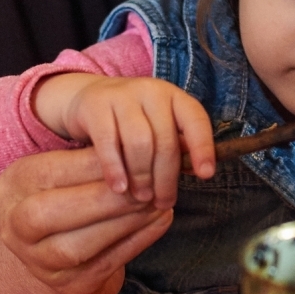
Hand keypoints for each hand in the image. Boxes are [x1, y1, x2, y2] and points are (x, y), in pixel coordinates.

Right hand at [0, 146, 174, 293]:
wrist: (58, 249)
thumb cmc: (68, 194)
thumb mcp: (65, 169)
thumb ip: (90, 158)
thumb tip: (135, 143)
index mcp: (13, 187)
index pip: (49, 172)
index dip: (92, 164)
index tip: (130, 152)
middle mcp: (16, 228)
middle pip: (50, 214)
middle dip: (102, 199)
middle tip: (144, 183)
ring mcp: (39, 264)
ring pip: (77, 246)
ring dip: (124, 222)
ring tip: (156, 201)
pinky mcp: (69, 287)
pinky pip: (105, 265)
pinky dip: (138, 240)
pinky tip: (159, 220)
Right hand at [35, 74, 215, 206]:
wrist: (89, 99)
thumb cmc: (132, 122)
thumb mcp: (158, 126)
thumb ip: (177, 147)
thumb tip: (197, 174)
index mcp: (174, 97)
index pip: (196, 119)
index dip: (203, 147)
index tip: (205, 175)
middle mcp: (151, 91)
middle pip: (166, 139)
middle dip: (167, 176)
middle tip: (162, 202)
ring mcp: (122, 96)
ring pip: (140, 142)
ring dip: (143, 175)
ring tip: (142, 198)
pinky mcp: (95, 106)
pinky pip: (108, 142)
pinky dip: (115, 168)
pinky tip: (119, 188)